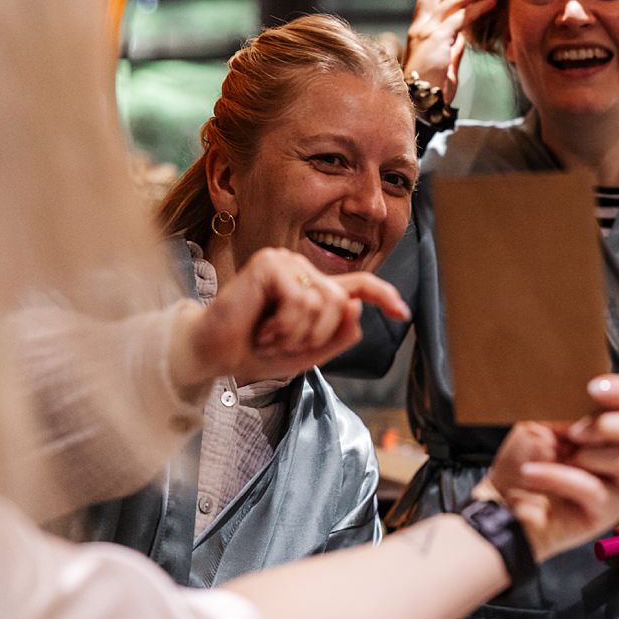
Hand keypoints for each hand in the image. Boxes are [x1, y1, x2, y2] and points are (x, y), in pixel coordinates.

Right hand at [169, 247, 409, 386]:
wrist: (215, 355)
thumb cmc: (256, 352)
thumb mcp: (309, 353)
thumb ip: (339, 335)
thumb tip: (356, 307)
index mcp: (315, 289)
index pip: (359, 287)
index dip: (384, 297)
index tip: (403, 313)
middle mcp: (303, 270)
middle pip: (343, 302)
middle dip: (318, 334)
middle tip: (283, 343)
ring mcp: (286, 262)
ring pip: (325, 303)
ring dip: (298, 333)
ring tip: (270, 336)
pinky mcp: (270, 264)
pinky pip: (302, 300)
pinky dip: (286, 325)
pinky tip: (264, 328)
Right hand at [404, 0, 496, 103]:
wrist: (420, 103)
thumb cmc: (431, 90)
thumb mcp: (445, 66)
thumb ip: (453, 50)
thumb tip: (463, 39)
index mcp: (419, 35)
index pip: (427, 6)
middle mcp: (420, 29)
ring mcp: (427, 32)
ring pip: (451, 4)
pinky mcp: (438, 38)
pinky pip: (462, 18)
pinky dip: (478, 9)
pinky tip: (492, 1)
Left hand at [477, 374, 618, 562]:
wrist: (501, 501)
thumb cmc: (523, 460)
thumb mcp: (543, 419)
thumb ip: (572, 404)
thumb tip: (591, 386)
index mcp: (612, 424)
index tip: (595, 388)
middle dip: (617, 424)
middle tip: (577, 431)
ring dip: (589, 453)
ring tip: (557, 454)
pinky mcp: (607, 512)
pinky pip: (593, 488)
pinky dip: (558, 476)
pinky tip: (533, 473)